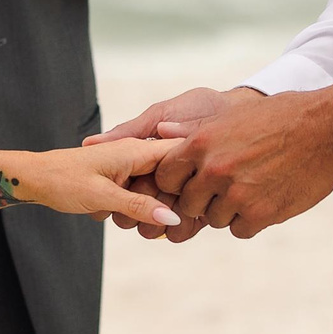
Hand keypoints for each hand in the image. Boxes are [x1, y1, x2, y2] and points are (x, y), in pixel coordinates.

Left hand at [0, 137, 184, 226]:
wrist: (33, 179)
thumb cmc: (63, 180)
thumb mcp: (102, 197)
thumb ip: (140, 207)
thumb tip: (173, 218)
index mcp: (136, 149)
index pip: (180, 156)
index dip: (185, 180)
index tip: (179, 202)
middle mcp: (136, 155)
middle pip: (169, 181)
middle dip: (156, 204)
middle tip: (130, 213)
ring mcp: (128, 167)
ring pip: (152, 194)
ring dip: (137, 210)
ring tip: (111, 211)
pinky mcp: (119, 179)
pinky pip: (136, 197)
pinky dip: (125, 208)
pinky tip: (105, 211)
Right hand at [88, 86, 260, 239]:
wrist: (241, 111)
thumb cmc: (199, 107)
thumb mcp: (161, 113)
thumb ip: (132, 130)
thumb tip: (90, 143)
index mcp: (146, 159)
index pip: (128, 186)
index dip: (128, 195)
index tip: (135, 192)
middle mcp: (159, 179)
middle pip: (141, 209)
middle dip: (144, 215)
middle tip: (161, 206)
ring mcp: (179, 193)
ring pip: (161, 222)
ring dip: (165, 224)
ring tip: (181, 212)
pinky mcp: (201, 204)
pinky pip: (186, 226)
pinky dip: (186, 226)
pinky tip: (194, 217)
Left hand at [151, 86, 332, 240]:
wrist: (325, 129)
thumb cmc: (279, 117)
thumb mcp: (231, 115)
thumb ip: (192, 130)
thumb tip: (160, 131)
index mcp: (201, 143)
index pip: (166, 177)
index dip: (177, 182)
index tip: (191, 181)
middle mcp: (214, 170)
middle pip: (188, 203)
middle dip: (202, 199)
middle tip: (224, 188)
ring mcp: (237, 195)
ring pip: (214, 219)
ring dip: (228, 210)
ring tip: (251, 188)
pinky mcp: (261, 214)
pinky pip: (239, 229)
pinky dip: (249, 220)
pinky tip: (264, 199)